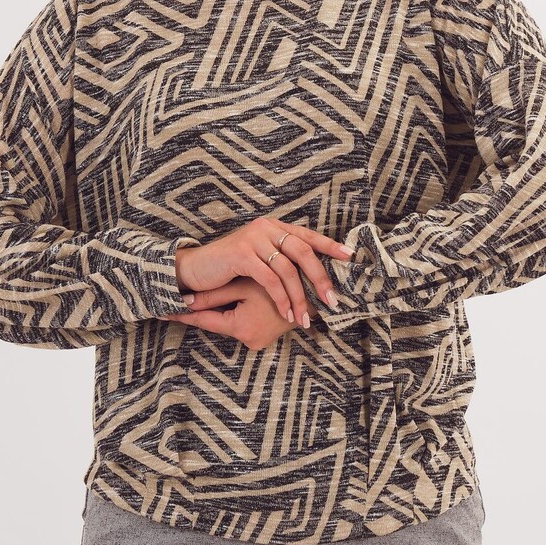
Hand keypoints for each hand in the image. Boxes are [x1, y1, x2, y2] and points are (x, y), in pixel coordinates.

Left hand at [157, 277, 317, 350]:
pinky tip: (219, 304)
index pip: (203, 321)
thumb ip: (216, 294)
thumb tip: (185, 300)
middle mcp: (249, 340)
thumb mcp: (246, 285)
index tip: (159, 311)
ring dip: (216, 311)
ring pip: (229, 322)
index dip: (182, 314)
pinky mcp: (266, 337)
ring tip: (186, 302)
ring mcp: (259, 341)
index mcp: (241, 327)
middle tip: (167, 305)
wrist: (320, 293)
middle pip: (215, 323)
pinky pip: (242, 322)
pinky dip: (232, 312)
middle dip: (197, 313)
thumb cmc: (285, 283)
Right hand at [174, 216, 351, 327]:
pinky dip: (280, 298)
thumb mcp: (259, 259)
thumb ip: (281, 259)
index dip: (330, 245)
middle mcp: (266, 228)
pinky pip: (270, 279)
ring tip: (305, 318)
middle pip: (303, 251)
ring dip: (299, 297)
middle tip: (332, 300)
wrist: (195, 268)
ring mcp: (253, 239)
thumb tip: (313, 276)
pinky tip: (286, 313)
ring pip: (287, 269)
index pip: (307, 235)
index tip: (350, 257)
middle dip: (320, 278)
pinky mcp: (242, 254)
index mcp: (274, 227)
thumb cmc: (230, 268)